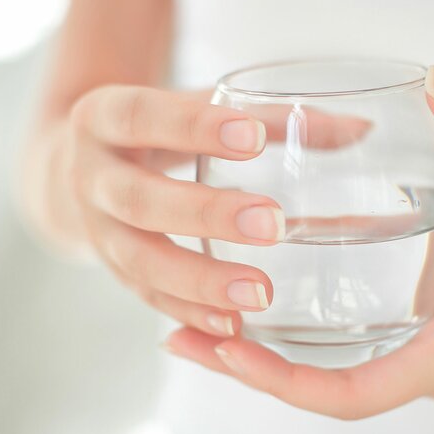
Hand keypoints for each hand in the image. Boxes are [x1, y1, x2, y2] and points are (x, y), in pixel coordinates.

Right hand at [66, 85, 369, 336]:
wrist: (73, 167)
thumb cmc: (154, 129)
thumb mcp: (189, 107)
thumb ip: (267, 115)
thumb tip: (360, 128)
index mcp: (104, 117)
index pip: (144, 117)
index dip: (194, 128)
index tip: (253, 138)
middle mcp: (90, 177)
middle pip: (139, 200)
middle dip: (205, 215)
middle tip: (271, 225)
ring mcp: (97, 232)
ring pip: (140, 262)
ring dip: (199, 282)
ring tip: (259, 294)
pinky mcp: (113, 270)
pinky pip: (148, 297)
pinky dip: (190, 313)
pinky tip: (233, 326)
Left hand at [164, 67, 433, 418]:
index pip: (355, 395)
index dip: (285, 381)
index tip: (227, 349)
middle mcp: (430, 370)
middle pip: (324, 394)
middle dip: (252, 374)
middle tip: (181, 339)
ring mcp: (420, 361)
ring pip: (328, 382)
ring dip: (262, 365)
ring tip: (195, 331)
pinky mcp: (415, 342)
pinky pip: (343, 359)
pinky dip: (293, 348)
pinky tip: (254, 312)